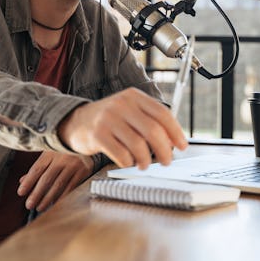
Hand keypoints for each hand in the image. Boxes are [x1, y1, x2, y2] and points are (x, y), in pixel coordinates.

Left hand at [17, 151, 94, 211]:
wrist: (87, 140)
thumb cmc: (64, 150)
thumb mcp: (50, 154)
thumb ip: (38, 168)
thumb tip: (22, 181)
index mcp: (50, 152)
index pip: (37, 169)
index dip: (28, 182)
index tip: (21, 193)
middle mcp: (61, 158)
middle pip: (46, 178)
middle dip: (36, 193)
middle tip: (29, 204)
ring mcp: (73, 164)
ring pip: (58, 185)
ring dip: (48, 198)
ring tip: (40, 207)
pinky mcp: (83, 171)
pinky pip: (71, 187)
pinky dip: (62, 197)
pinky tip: (55, 203)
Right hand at [58, 88, 187, 169]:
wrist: (77, 121)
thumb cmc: (110, 120)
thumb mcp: (130, 112)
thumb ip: (150, 121)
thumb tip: (173, 143)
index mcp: (134, 96)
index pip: (162, 114)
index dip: (175, 132)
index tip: (182, 146)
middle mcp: (122, 104)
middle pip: (153, 130)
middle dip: (164, 150)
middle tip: (167, 161)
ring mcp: (108, 119)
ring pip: (138, 145)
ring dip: (146, 160)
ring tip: (145, 164)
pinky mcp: (98, 135)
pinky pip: (121, 154)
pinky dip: (129, 162)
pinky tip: (128, 161)